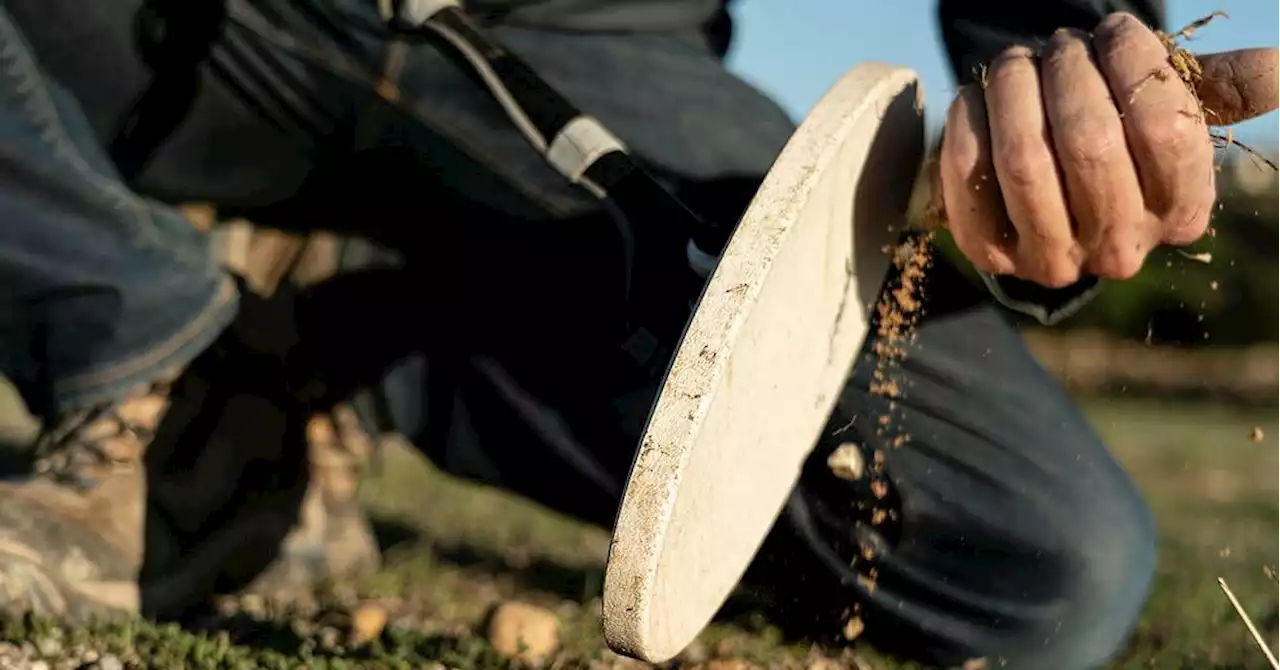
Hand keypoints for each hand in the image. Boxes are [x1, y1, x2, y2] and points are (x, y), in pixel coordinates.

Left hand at [939, 12, 1279, 286]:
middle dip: (1069, 73)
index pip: (1169, 132)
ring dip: (1015, 91)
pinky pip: (968, 177)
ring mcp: (1049, 259)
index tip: (1116, 30)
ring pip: (1024, 160)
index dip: (1136, 63)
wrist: (1042, 182)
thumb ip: (1222, 89)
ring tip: (1017, 63)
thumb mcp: (1172, 109)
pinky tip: (978, 97)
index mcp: (1180, 213)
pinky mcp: (987, 252)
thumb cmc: (1116, 128)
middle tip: (1059, 45)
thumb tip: (1279, 67)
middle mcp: (1118, 249)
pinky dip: (968, 123)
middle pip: (1090, 145)